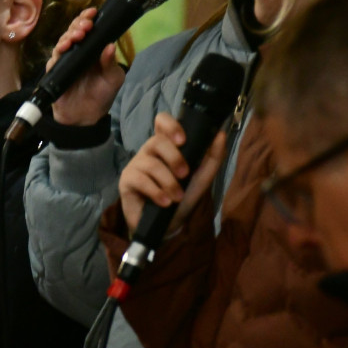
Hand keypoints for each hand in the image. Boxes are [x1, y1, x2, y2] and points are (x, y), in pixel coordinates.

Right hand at [49, 8, 124, 125]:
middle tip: (87, 24)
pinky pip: (54, 57)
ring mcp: (65, 60)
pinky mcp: (55, 70)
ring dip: (70, 34)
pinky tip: (66, 46)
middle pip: (74, 30)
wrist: (86, 118)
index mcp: (93, 50)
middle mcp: (78, 52)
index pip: (89, 28)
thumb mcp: (113, 79)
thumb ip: (111, 63)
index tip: (93, 12)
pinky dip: (59, 49)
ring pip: (63, 40)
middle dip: (79, 23)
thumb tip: (110, 45)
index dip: (89, 18)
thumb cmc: (102, 96)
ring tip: (78, 34)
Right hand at [119, 112, 226, 234]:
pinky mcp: (127, 180)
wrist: (167, 225)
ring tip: (176, 197)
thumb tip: (220, 134)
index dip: (171, 126)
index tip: (183, 140)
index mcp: (167, 146)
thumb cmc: (182, 197)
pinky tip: (164, 202)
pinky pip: (140, 180)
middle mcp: (149, 151)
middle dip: (175, 158)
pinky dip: (156, 192)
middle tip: (185, 175)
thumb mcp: (201, 178)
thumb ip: (212, 157)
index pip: (162, 121)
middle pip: (157, 141)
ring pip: (151, 164)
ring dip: (168, 182)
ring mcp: (136, 165)